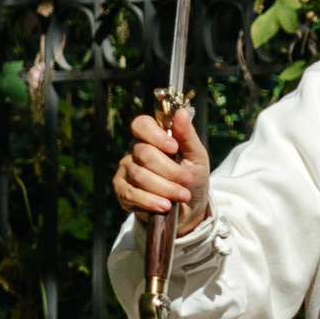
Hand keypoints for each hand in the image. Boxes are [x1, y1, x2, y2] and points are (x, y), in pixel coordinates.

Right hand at [113, 104, 212, 228]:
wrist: (189, 206)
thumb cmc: (193, 175)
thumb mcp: (196, 156)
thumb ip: (187, 135)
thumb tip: (181, 112)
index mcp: (152, 137)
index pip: (141, 124)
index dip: (155, 135)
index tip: (173, 147)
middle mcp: (135, 151)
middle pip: (145, 154)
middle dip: (170, 170)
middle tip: (187, 179)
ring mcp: (126, 170)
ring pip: (139, 175)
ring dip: (165, 188)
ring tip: (183, 195)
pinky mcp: (122, 191)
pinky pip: (132, 194)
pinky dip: (151, 201)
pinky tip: (165, 206)